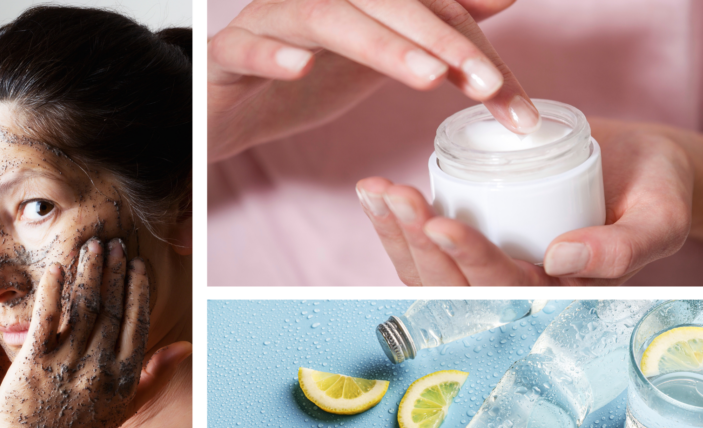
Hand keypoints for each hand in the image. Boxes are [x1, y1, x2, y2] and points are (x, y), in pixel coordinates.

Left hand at [0, 239, 190, 427]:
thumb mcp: (127, 405)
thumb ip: (157, 373)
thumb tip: (187, 347)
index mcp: (123, 374)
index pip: (136, 321)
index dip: (138, 289)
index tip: (137, 264)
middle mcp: (99, 365)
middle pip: (111, 307)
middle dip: (114, 271)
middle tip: (115, 243)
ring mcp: (67, 362)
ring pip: (84, 307)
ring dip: (90, 272)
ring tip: (92, 246)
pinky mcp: (35, 362)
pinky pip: (47, 319)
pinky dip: (54, 291)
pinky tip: (59, 268)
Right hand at [208, 0, 538, 161]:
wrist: (227, 107)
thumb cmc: (302, 79)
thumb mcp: (378, 56)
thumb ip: (432, 29)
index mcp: (356, 2)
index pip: (424, 11)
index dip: (470, 48)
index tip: (510, 97)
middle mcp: (315, 0)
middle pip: (385, 4)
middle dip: (441, 40)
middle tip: (488, 84)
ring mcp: (269, 22)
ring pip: (327, 19)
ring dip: (380, 45)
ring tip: (430, 77)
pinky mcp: (227, 55)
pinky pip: (244, 48)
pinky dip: (271, 56)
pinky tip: (302, 69)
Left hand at [358, 118, 693, 284]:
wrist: (640, 170)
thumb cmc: (655, 195)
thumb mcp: (657, 220)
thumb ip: (622, 248)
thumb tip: (560, 257)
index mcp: (552, 293)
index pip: (502, 285)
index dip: (469, 258)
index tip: (439, 222)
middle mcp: (511, 287)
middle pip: (451, 281)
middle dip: (416, 240)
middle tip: (393, 195)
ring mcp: (486, 265)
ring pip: (427, 269)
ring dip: (394, 233)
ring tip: (374, 192)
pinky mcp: (472, 239)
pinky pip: (425, 246)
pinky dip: (396, 224)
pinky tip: (376, 196)